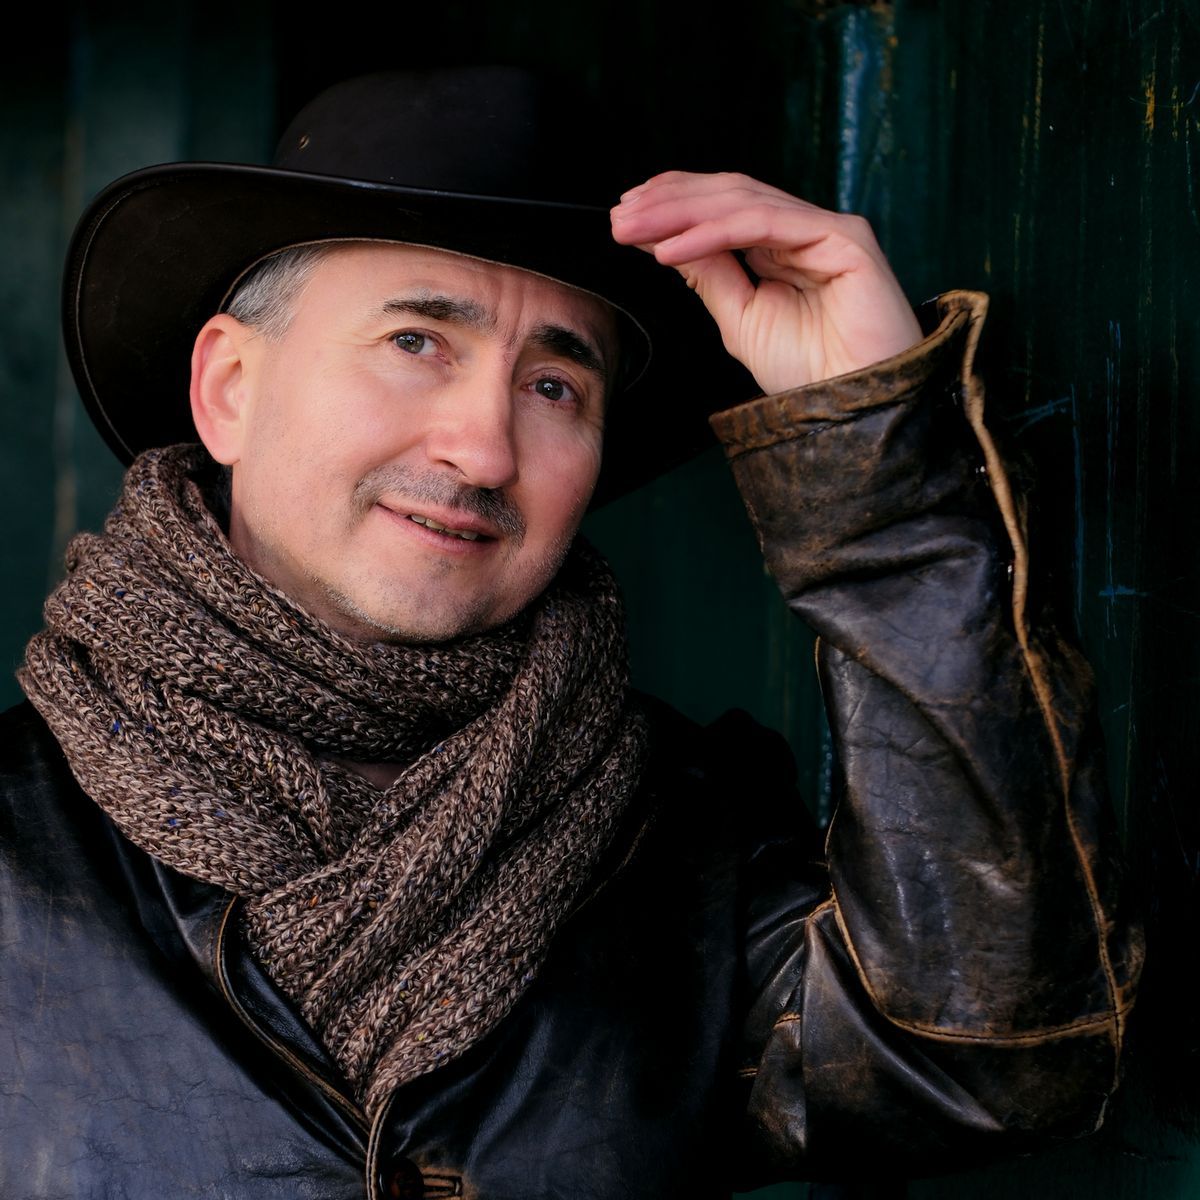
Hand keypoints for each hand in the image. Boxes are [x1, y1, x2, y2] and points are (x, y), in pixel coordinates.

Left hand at [610, 171, 922, 394]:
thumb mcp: (741, 319)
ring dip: (679, 213)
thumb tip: (669, 241)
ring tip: (633, 228)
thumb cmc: (809, 373)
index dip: (674, 204)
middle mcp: (805, 230)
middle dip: (668, 203)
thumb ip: (711, 275)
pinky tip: (671, 249)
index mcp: (783, 247)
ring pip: (742, 203)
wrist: (853, 408)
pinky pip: (764, 225)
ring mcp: (826, 230)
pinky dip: (711, 234)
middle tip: (619, 215)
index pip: (723, 208)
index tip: (626, 215)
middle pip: (729, 196)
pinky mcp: (842, 239)